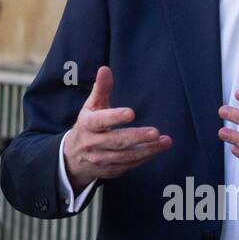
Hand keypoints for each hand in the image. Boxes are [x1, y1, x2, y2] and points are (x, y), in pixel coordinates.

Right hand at [63, 65, 170, 190]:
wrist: (73, 158)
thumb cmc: (88, 126)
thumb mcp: (91, 107)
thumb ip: (101, 89)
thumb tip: (105, 69)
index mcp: (88, 125)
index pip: (100, 121)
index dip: (115, 117)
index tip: (131, 113)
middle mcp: (93, 144)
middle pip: (117, 141)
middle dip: (136, 137)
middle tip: (155, 132)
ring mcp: (102, 159)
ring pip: (126, 156)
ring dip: (147, 149)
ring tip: (165, 141)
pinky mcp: (112, 170)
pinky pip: (130, 164)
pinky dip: (145, 157)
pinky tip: (158, 149)